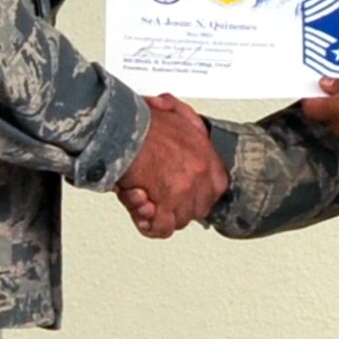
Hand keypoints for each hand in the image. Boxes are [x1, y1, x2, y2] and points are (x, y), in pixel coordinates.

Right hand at [114, 94, 225, 238]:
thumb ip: (184, 119)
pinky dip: (149, 224)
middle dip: (178, 207)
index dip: (197, 193)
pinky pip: (161, 228)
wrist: (123, 128)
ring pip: (179, 220)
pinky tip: (141, 210)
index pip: (216, 187)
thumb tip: (178, 120)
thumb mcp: (174, 111)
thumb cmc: (141, 121)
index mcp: (206, 155)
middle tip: (158, 198)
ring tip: (144, 200)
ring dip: (160, 215)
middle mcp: (200, 174)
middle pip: (198, 208)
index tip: (183, 193)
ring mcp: (184, 190)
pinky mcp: (165, 203)